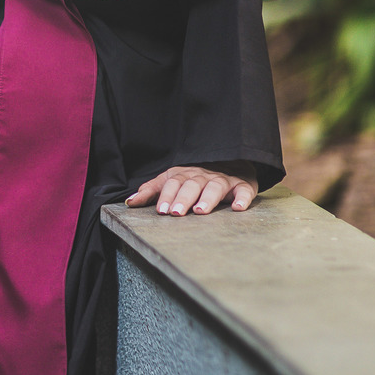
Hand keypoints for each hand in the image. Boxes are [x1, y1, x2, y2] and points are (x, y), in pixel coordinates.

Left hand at [125, 166, 257, 216]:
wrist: (230, 162)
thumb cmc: (196, 177)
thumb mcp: (172, 180)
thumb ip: (152, 190)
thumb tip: (129, 202)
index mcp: (184, 174)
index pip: (173, 183)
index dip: (166, 196)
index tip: (161, 210)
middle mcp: (202, 176)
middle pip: (191, 185)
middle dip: (183, 198)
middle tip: (176, 213)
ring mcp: (223, 180)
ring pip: (215, 186)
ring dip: (207, 198)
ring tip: (200, 211)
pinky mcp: (242, 185)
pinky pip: (244, 190)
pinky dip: (242, 198)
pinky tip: (237, 208)